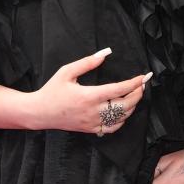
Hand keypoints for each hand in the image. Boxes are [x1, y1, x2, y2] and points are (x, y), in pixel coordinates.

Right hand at [33, 48, 152, 135]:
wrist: (40, 112)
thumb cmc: (52, 90)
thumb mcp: (67, 71)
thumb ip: (87, 62)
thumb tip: (105, 53)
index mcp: (89, 95)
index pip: (119, 89)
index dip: (134, 83)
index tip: (143, 77)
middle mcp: (93, 111)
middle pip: (125, 105)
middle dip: (138, 94)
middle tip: (142, 85)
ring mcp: (93, 122)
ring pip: (121, 118)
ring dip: (132, 106)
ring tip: (135, 95)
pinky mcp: (91, 129)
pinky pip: (112, 128)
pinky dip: (122, 120)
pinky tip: (123, 111)